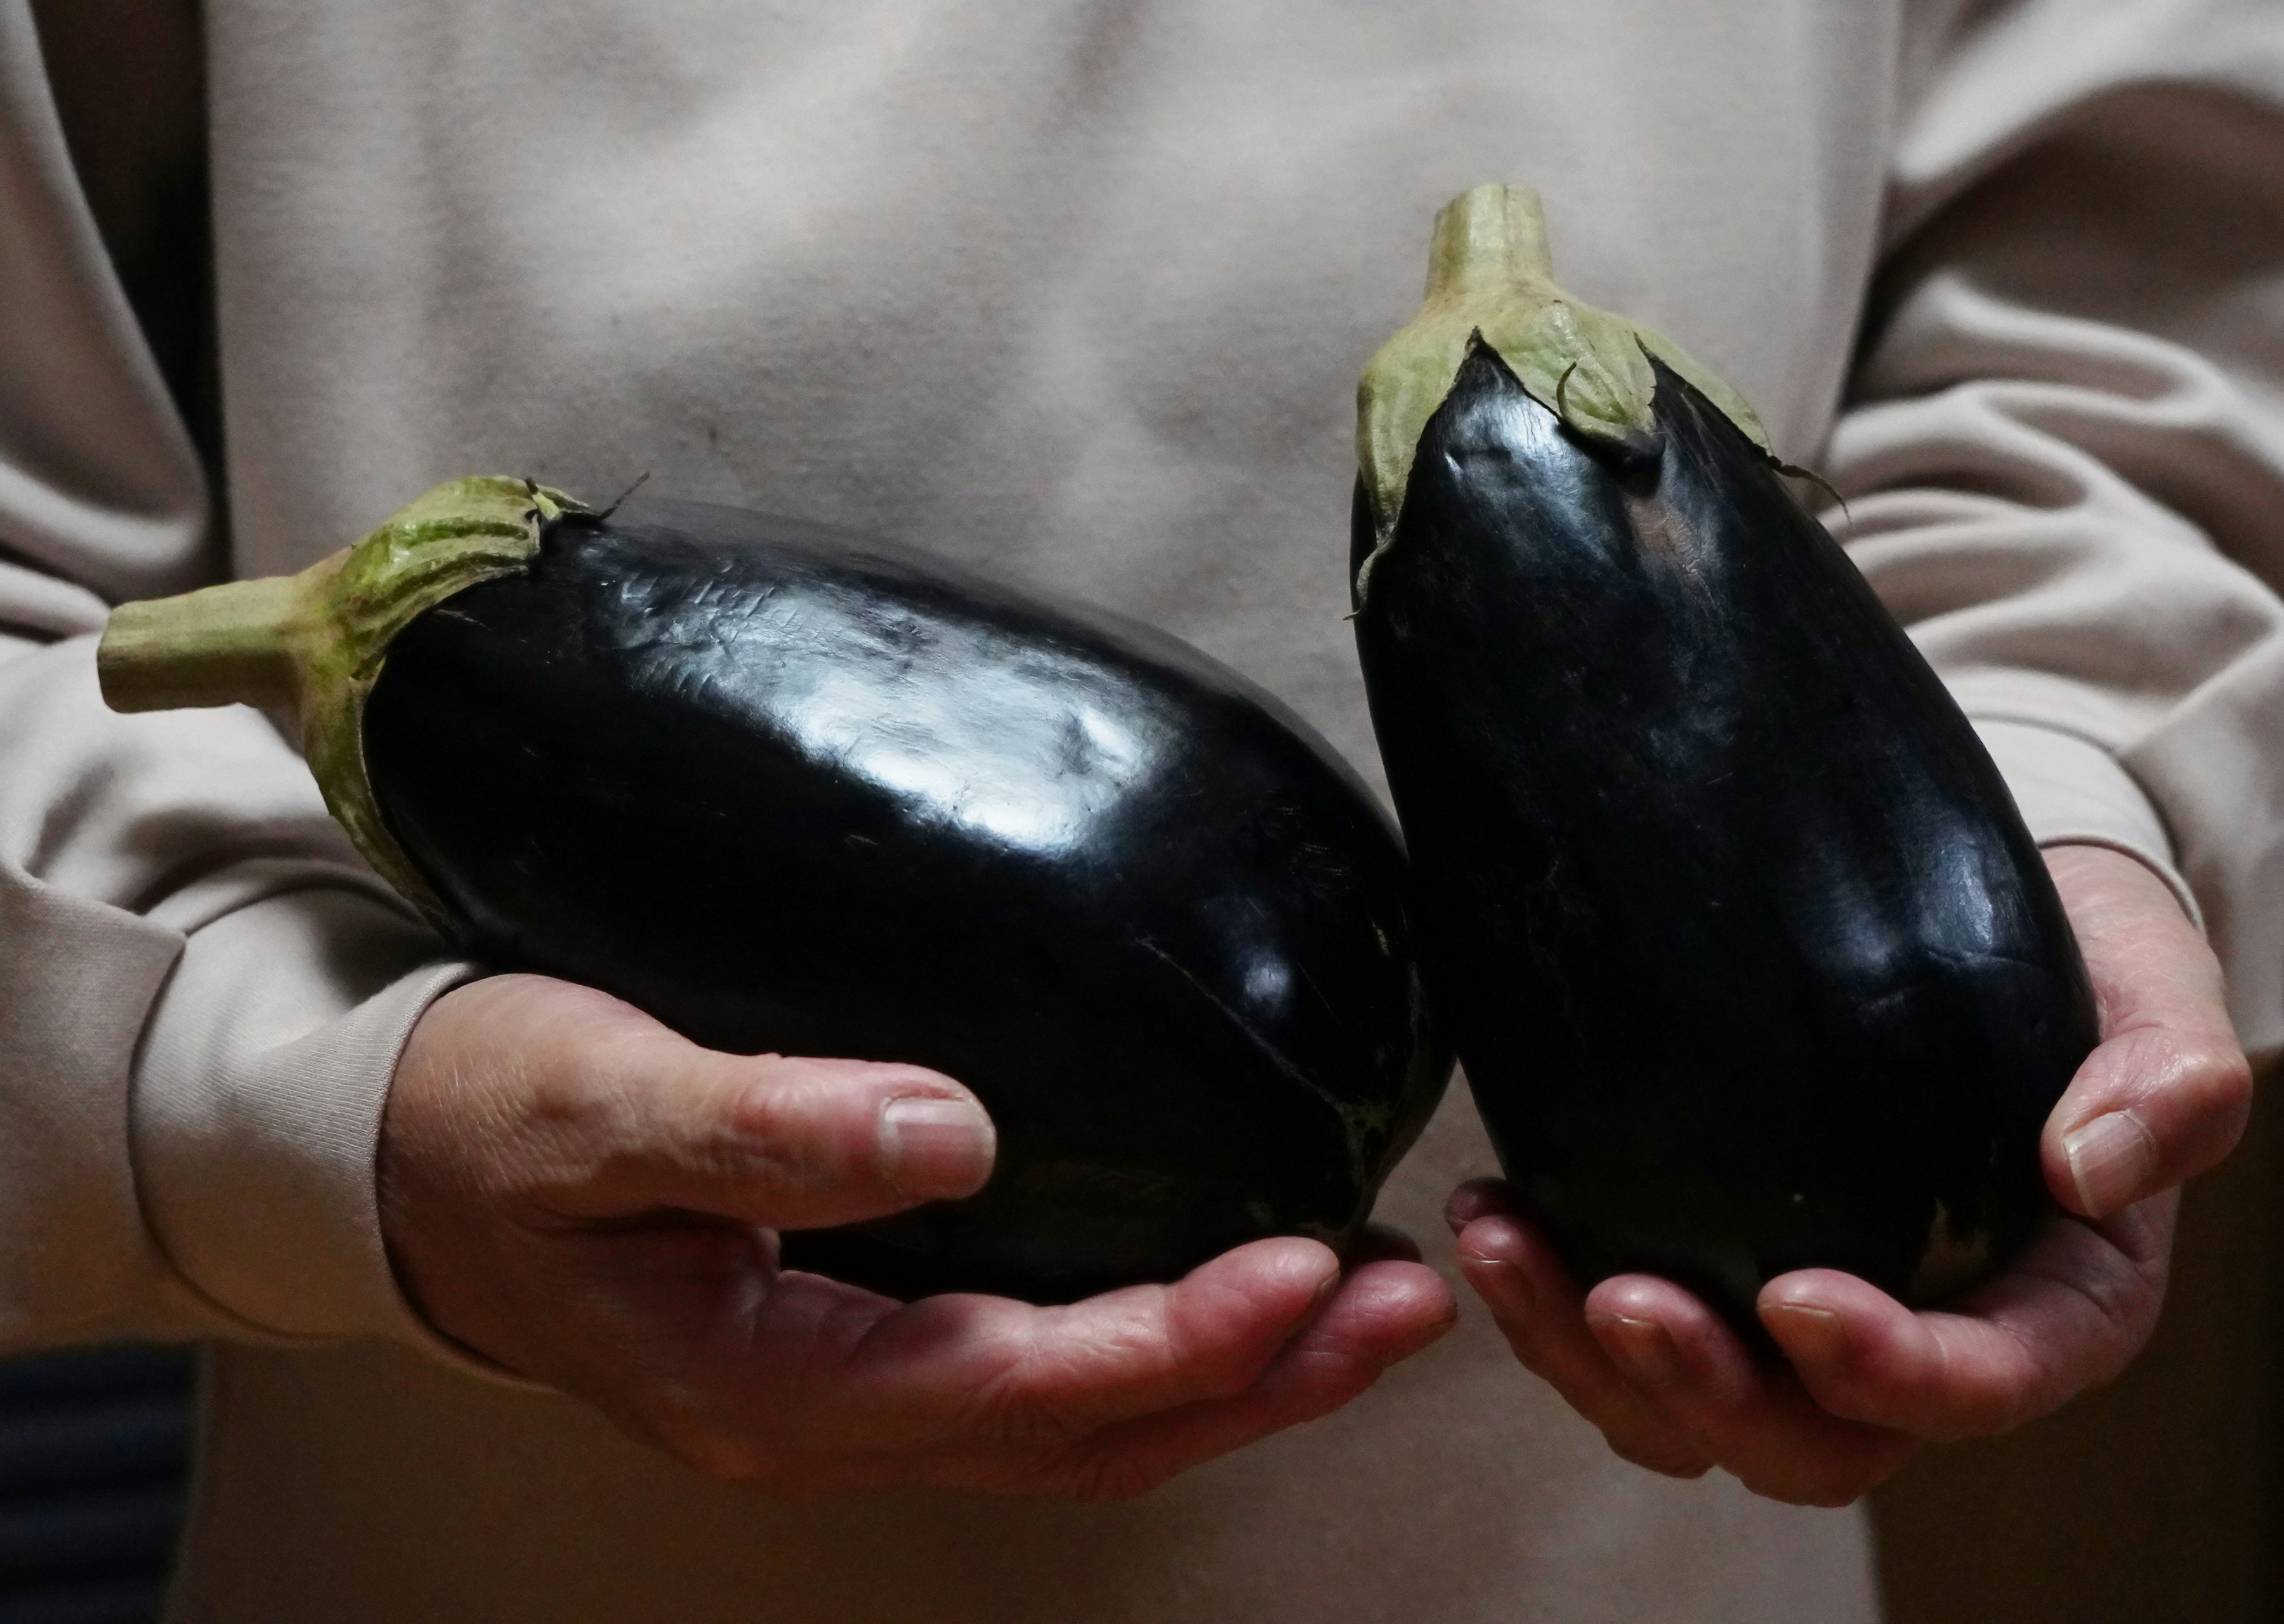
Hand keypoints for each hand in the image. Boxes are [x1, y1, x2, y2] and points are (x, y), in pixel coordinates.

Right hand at [379, 973, 1455, 1499]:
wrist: (406, 1162)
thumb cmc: (488, 1128)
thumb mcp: (597, 1110)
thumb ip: (764, 1124)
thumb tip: (943, 1128)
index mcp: (776, 1384)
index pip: (1020, 1390)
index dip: (1173, 1342)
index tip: (1300, 1269)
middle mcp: (833, 1415)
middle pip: (1089, 1436)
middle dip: (1261, 1379)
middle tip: (1405, 1305)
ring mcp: (855, 1389)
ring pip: (1082, 1420)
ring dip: (1234, 1370)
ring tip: (1369, 1301)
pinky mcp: (869, 1335)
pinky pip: (1043, 1369)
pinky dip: (1158, 1336)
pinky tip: (1232, 1275)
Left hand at [1446, 843, 2248, 1504]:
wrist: (2002, 917)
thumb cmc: (2090, 964)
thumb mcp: (2160, 994)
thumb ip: (2172, 1082)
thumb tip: (2089, 1169)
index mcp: (2053, 1309)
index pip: (1980, 1386)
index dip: (1886, 1371)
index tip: (1794, 1298)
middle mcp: (1927, 1341)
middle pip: (1815, 1442)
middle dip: (1709, 1393)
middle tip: (1619, 1299)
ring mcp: (1809, 1321)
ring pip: (1693, 1415)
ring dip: (1586, 1357)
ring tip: (1503, 1248)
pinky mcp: (1719, 1270)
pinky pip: (1626, 1337)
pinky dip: (1549, 1294)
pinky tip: (1491, 1210)